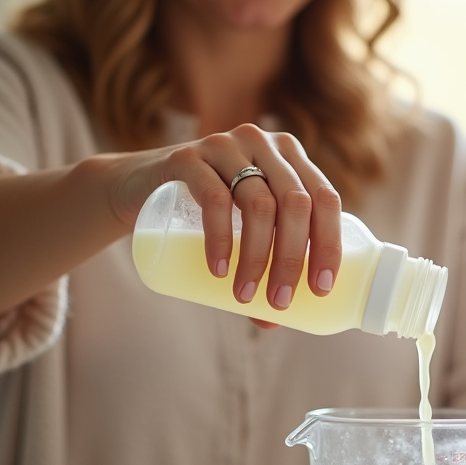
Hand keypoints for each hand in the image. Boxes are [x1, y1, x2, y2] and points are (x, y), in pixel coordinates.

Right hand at [104, 124, 342, 315]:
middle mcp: (263, 144)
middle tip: (279, 300)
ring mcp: (226, 144)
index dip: (329, 244)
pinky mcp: (187, 156)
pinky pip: (214, 198)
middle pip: (296, 203)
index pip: (325, 199)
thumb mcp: (240, 231)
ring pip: (260, 203)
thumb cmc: (202, 214)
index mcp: (291, 157)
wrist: (136, 188)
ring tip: (245, 296)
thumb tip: (273, 321)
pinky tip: (218, 270)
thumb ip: (259, 265)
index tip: (321, 289)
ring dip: (257, 257)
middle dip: (293, 259)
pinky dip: (221, 239)